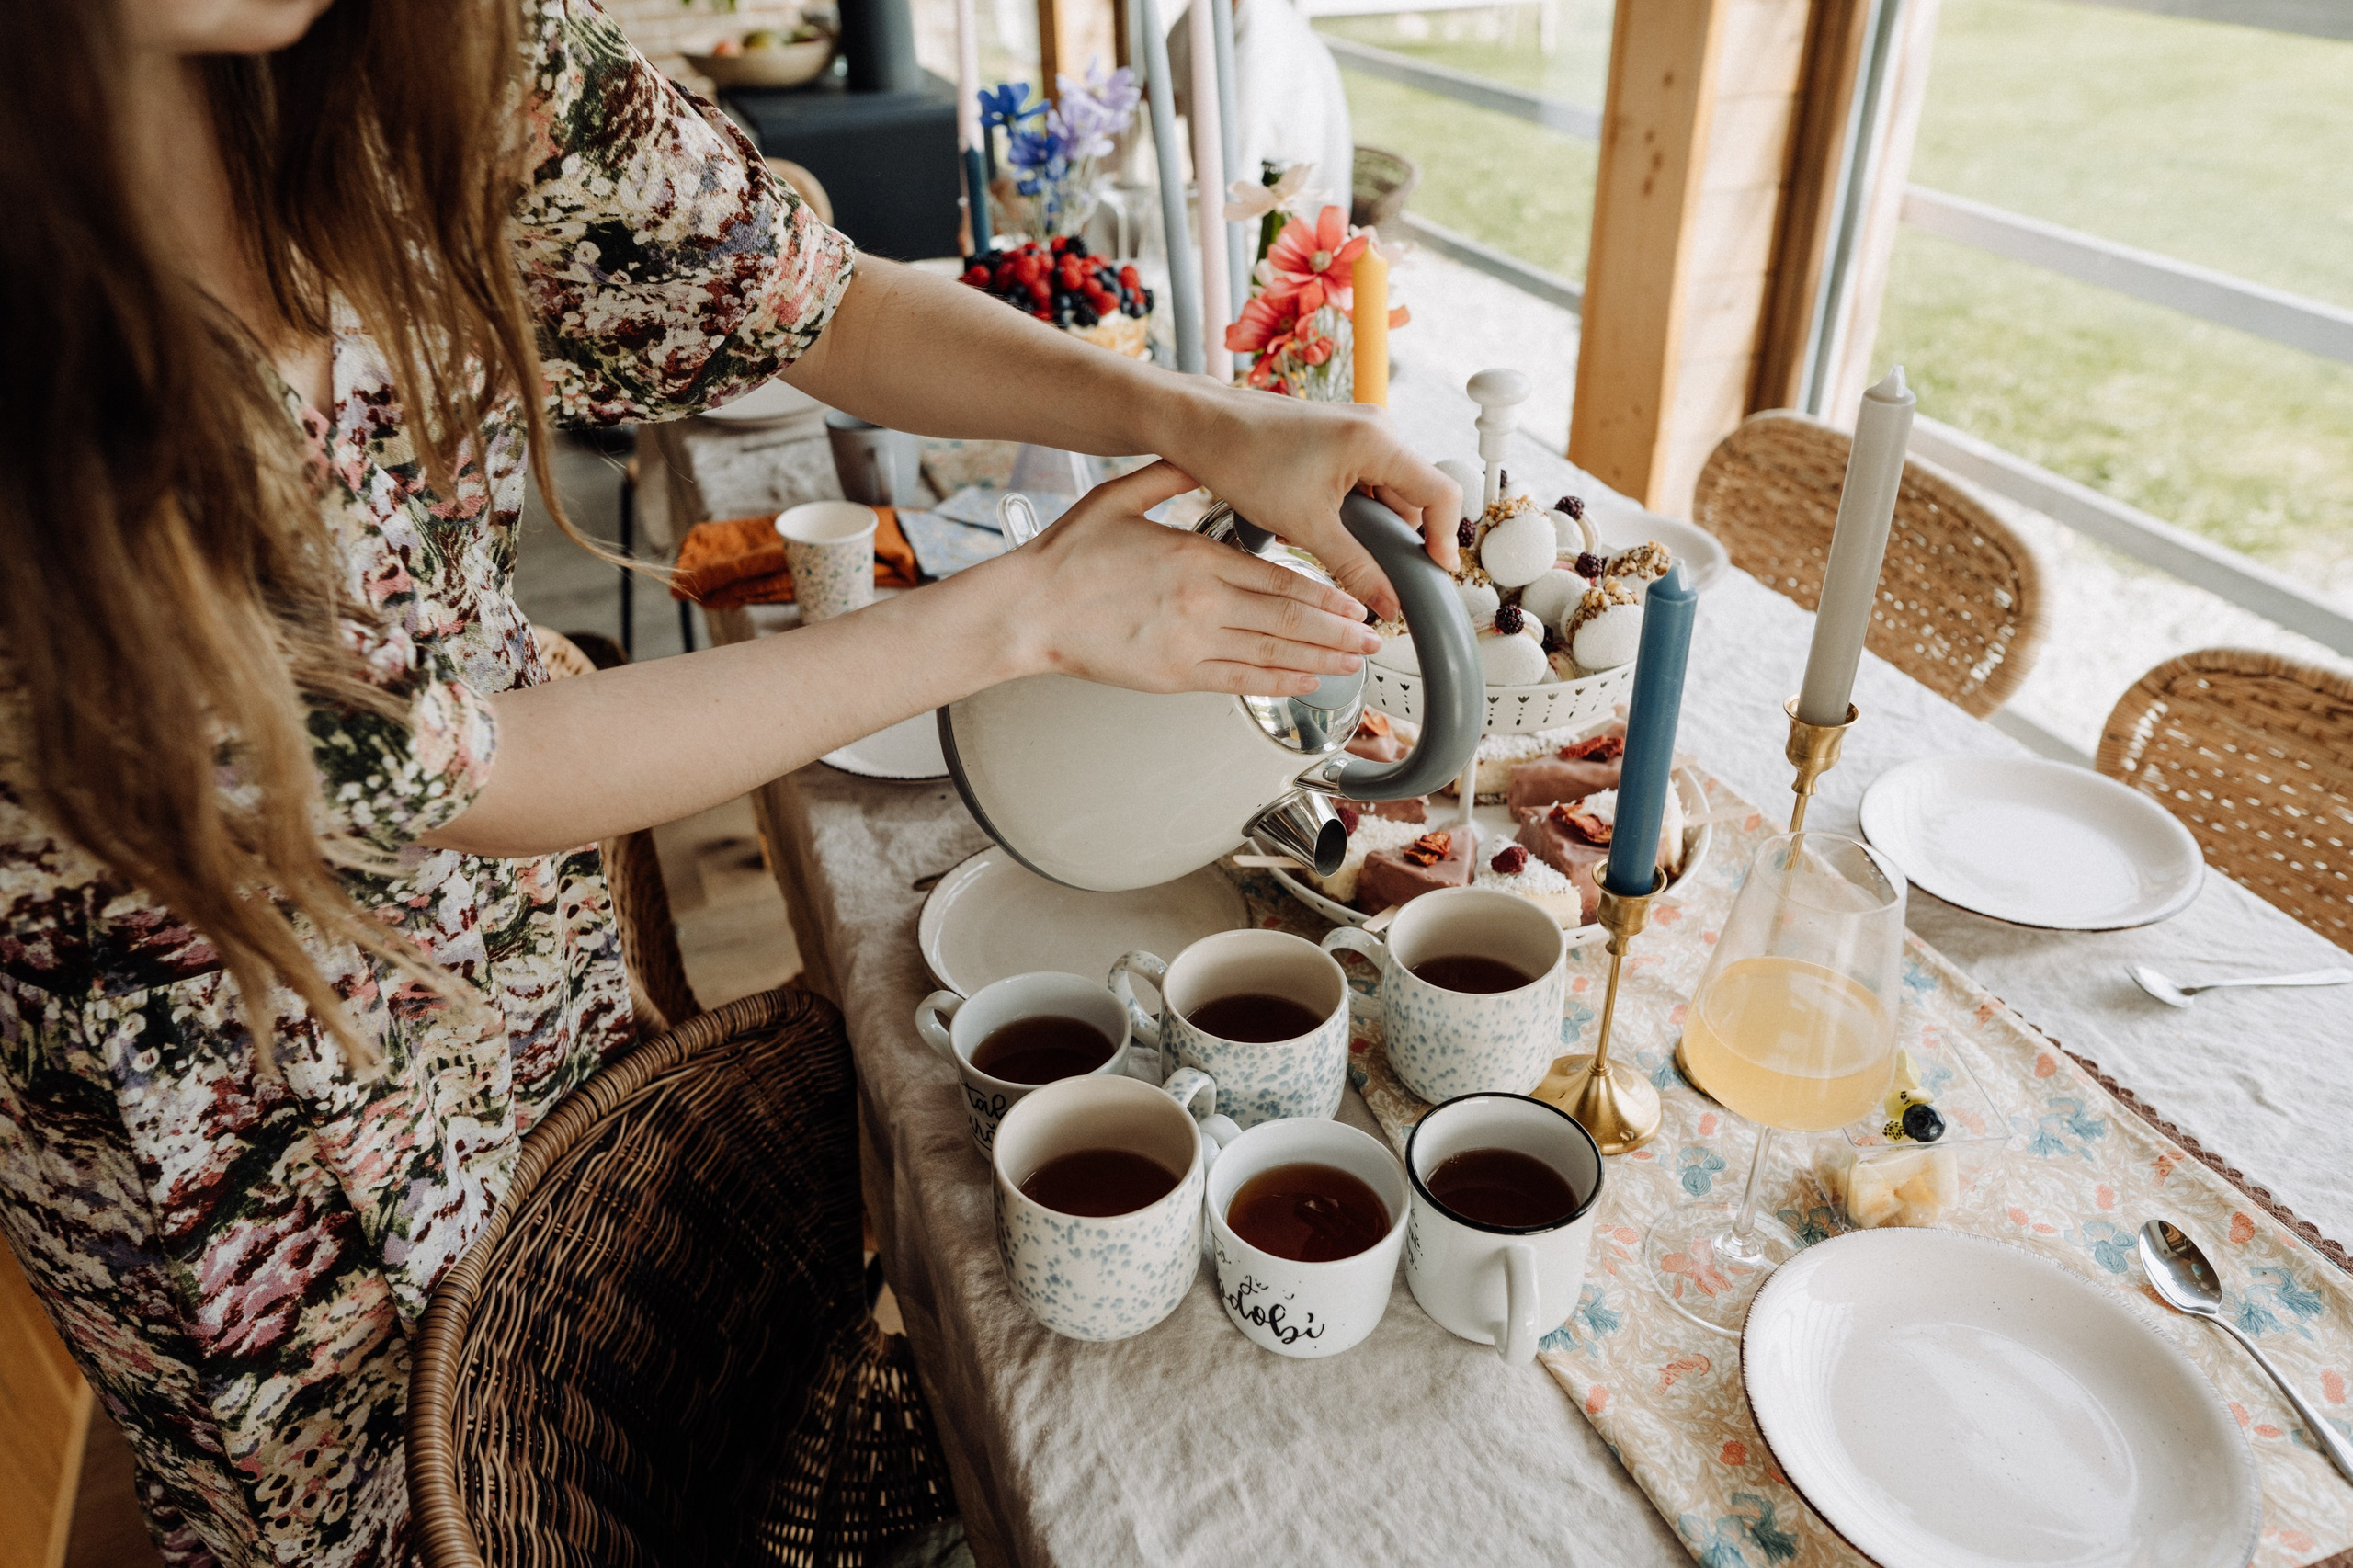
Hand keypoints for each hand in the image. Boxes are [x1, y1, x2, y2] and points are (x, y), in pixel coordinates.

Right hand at [994, 460, 1381, 696]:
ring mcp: (1191, 644)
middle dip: (1338, 630)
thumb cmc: (1065, 559)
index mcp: (1196, 558)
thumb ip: (1168, 477)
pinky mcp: (1175, 676)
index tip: (1355, 600)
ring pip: (1273, 654)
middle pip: (1289, 619)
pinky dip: (1279, 683)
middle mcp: (1203, 604)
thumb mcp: (1119, 499)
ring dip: (1322, 659)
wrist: (1029, 610)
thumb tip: (1198, 458)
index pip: (1279, 578)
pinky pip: (1240, 682)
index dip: (1325, 594)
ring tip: (1355, 662)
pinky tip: (1307, 682)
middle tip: (1374, 637)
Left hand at [1163, 385, 1463, 619]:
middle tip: (1379, 573)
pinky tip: (1326, 524)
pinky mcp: (1341, 435)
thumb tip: (1389, 604)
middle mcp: (1376, 426)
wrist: (1203, 427)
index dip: (1445, 537)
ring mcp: (1359, 428)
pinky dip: (1355, 508)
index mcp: (1377, 440)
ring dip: (1372, 524)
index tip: (1436, 572)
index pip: (1441, 493)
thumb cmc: (1244, 460)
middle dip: (1399, 536)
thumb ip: (1357, 568)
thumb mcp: (1306, 526)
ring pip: (1388, 489)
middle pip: (1415, 494)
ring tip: (1336, 544)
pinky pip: (1367, 478)